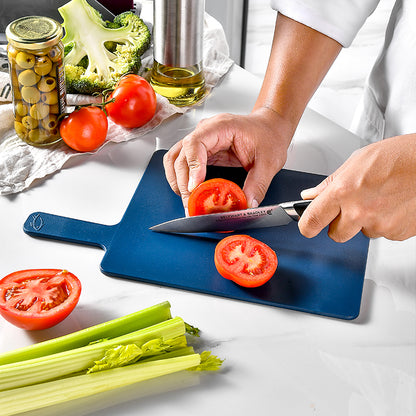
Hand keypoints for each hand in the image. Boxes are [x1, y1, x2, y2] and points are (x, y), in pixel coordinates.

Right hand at [163, 107, 293, 211]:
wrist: (270, 127)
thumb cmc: (268, 135)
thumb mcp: (268, 162)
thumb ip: (257, 184)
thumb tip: (247, 204)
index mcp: (221, 127)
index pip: (195, 143)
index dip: (192, 166)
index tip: (195, 186)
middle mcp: (206, 131)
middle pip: (180, 154)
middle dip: (183, 182)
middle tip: (191, 203)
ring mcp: (201, 140)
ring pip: (175, 158)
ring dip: (176, 180)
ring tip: (187, 200)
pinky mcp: (201, 151)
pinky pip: (182, 163)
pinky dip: (180, 178)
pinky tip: (188, 192)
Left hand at [298, 134, 415, 241]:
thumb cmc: (399, 156)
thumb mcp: (356, 161)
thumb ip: (330, 183)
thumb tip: (311, 195)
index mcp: (343, 192)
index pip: (312, 221)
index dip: (306, 226)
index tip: (307, 226)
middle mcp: (360, 212)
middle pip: (335, 235)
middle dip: (338, 225)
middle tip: (350, 208)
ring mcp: (380, 225)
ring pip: (361, 233)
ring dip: (364, 222)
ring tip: (378, 199)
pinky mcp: (397, 233)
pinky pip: (383, 233)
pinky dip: (385, 222)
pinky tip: (392, 204)